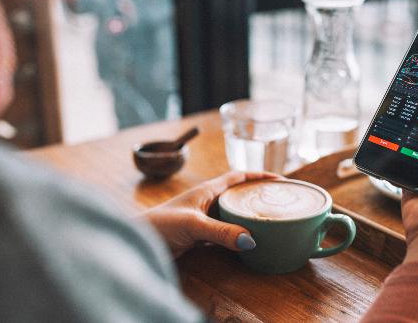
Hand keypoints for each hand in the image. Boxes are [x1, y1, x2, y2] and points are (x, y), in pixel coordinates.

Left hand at [142, 171, 281, 257]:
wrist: (138, 242)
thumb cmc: (160, 225)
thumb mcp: (193, 226)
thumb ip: (221, 232)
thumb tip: (250, 240)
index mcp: (206, 191)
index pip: (237, 177)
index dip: (258, 176)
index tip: (279, 180)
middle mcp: (206, 202)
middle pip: (237, 194)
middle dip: (257, 196)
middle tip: (279, 203)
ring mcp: (202, 218)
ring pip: (232, 214)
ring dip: (248, 217)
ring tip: (268, 222)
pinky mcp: (198, 236)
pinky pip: (224, 232)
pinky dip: (237, 235)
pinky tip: (247, 242)